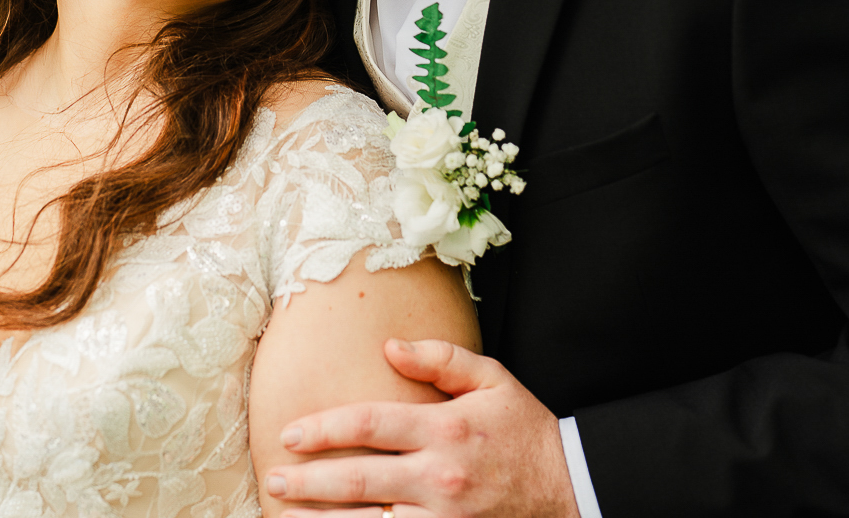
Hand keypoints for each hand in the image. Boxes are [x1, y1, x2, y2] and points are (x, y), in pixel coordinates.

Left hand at [265, 339, 578, 517]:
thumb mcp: (493, 380)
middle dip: (308, 481)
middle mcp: (440, 477)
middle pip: (358, 480)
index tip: (290, 434)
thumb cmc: (525, 430)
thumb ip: (440, 359)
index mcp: (446, 429)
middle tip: (275, 477)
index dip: (323, 429)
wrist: (572, 487)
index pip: (369, 425)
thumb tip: (389, 347)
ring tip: (287, 516)